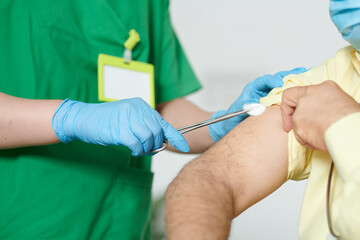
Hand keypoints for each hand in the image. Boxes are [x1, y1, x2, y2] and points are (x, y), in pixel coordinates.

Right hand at [52, 98, 188, 155]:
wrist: (84, 119)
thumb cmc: (107, 121)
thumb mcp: (129, 117)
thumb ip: (145, 125)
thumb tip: (162, 140)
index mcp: (141, 105)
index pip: (163, 122)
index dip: (175, 136)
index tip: (184, 146)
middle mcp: (137, 109)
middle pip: (157, 133)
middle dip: (156, 145)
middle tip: (148, 149)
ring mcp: (128, 118)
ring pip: (149, 139)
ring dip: (145, 149)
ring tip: (138, 149)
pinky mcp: (120, 130)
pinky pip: (137, 145)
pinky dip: (137, 150)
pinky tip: (132, 149)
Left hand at [209, 67, 306, 141]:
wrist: (234, 124)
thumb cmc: (235, 116)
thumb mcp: (241, 109)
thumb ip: (248, 105)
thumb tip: (256, 104)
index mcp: (254, 89)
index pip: (264, 81)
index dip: (272, 80)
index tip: (279, 82)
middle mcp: (264, 90)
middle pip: (277, 78)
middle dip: (289, 75)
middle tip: (301, 72)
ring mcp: (271, 94)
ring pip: (284, 84)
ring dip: (295, 79)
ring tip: (308, 74)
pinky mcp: (277, 101)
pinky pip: (287, 93)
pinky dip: (296, 89)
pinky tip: (306, 88)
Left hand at [281, 80, 359, 150]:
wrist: (350, 131)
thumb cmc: (351, 120)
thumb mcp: (340, 102)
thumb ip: (324, 103)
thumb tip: (320, 113)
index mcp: (322, 88)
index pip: (298, 91)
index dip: (293, 103)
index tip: (294, 112)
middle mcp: (308, 96)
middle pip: (290, 102)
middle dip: (287, 115)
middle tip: (289, 127)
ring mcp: (301, 109)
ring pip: (295, 122)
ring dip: (303, 131)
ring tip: (320, 136)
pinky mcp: (298, 124)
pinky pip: (299, 135)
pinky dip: (306, 140)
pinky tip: (319, 140)